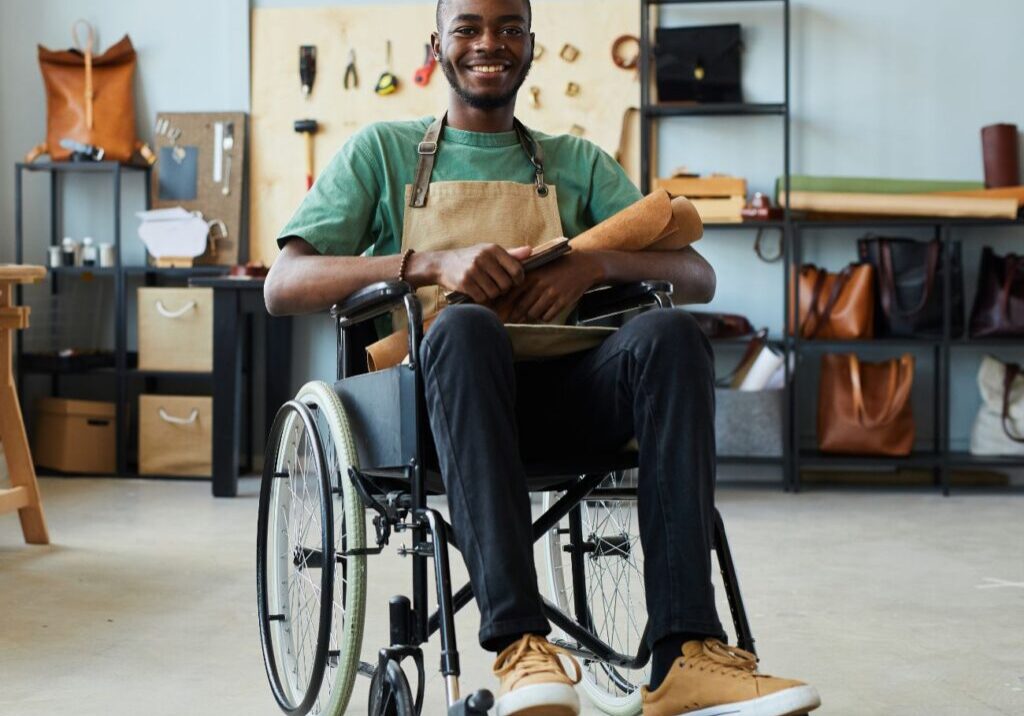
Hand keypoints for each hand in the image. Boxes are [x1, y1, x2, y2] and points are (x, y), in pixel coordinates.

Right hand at [414, 244, 531, 303]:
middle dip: (503, 289)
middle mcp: (484, 257)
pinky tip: (476, 291)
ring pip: (494, 293)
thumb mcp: (489, 251)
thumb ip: (511, 254)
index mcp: (493, 249)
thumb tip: (530, 251)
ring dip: (491, 294)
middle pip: (506, 284)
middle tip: (496, 286)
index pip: (517, 269)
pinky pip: (482, 298)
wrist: (442, 263)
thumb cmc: (470, 257)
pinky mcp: (465, 282)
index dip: (518, 280)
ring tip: (485, 287)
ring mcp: (474, 270)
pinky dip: (481, 298)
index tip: (514, 282)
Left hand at [498, 251, 604, 322]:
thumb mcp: (539, 267)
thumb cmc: (556, 266)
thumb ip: (523, 277)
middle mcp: (540, 284)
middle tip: (509, 321)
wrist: (582, 264)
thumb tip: (505, 294)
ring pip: (533, 313)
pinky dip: (543, 317)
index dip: (504, 304)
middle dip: (514, 316)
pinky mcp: (563, 301)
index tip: (499, 311)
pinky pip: (547, 316)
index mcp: (532, 274)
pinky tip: (544, 313)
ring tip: (528, 316)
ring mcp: (552, 293)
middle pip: (521, 307)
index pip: (512, 293)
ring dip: (530, 316)